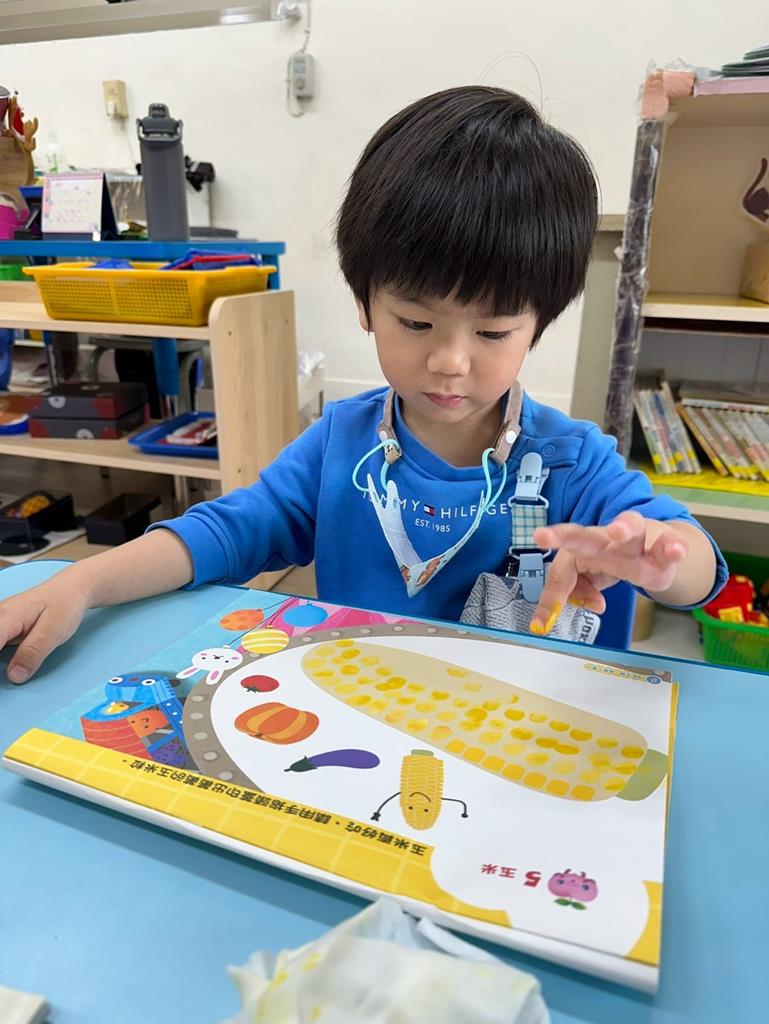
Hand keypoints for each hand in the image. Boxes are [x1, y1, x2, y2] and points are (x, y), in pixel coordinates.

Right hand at [0, 581, 87, 683]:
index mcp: (7, 617)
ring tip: (13, 664)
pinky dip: (1, 654)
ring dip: (0, 658)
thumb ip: (33, 653)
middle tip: (9, 676)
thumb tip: (14, 676)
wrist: (71, 589)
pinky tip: (8, 662)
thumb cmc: (65, 605)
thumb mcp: (54, 631)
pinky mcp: (2, 626)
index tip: (3, 679)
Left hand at [529, 511, 687, 633]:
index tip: (540, 623)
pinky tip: (676, 551)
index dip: (552, 597)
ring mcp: (637, 539)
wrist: (657, 543)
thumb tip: (595, 606)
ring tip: (618, 531)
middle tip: (542, 536)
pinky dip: (673, 547)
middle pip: (584, 536)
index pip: (562, 570)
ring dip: (624, 527)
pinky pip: (669, 545)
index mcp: (583, 549)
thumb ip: (581, 593)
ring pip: (631, 527)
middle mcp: (607, 540)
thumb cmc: (614, 559)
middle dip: (564, 537)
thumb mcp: (592, 579)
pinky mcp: (666, 544)